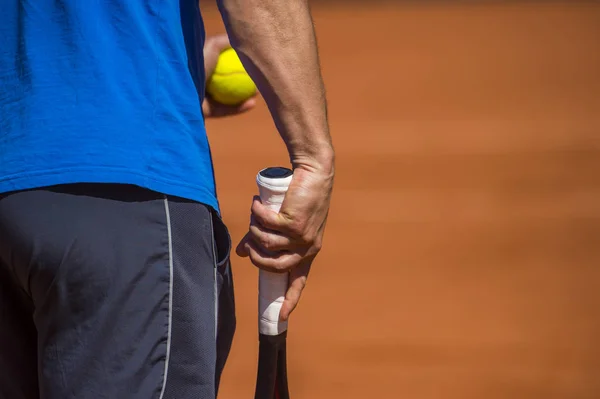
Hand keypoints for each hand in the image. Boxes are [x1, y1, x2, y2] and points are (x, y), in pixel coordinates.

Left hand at [202, 34, 256, 117]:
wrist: (183, 89)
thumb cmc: (196, 64)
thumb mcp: (212, 47)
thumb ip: (225, 42)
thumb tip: (240, 39)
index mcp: (201, 65)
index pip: (223, 63)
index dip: (239, 63)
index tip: (253, 64)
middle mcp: (202, 80)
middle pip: (228, 81)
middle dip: (245, 81)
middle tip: (259, 80)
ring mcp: (203, 97)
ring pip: (229, 98)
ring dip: (246, 96)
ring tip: (259, 93)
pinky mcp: (205, 112)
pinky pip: (225, 110)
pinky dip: (240, 107)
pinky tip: (252, 104)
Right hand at [236, 162, 333, 320]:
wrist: (315, 174)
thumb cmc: (299, 199)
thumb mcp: (284, 224)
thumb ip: (262, 239)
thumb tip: (242, 253)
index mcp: (308, 252)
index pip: (299, 281)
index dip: (290, 299)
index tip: (282, 317)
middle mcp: (307, 248)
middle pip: (274, 265)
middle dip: (256, 255)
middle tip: (250, 239)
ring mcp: (302, 236)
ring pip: (267, 243)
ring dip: (254, 229)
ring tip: (255, 214)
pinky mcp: (295, 222)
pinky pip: (266, 224)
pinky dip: (257, 213)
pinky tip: (257, 203)